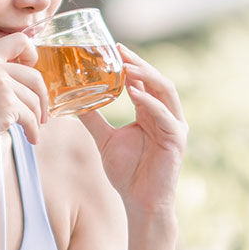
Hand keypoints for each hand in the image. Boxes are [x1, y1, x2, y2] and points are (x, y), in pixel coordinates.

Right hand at [0, 32, 48, 165]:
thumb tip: (30, 75)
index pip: (19, 40)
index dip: (32, 56)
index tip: (32, 74)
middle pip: (34, 76)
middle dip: (42, 97)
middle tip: (41, 113)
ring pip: (34, 99)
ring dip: (36, 118)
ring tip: (30, 129)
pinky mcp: (7, 104)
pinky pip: (31, 117)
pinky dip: (33, 130)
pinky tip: (30, 137)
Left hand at [78, 44, 187, 217]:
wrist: (140, 201)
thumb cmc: (127, 172)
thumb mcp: (104, 139)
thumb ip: (92, 119)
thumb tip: (72, 102)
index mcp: (151, 112)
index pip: (143, 80)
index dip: (131, 63)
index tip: (113, 48)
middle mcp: (166, 115)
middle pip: (156, 80)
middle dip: (138, 63)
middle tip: (119, 50)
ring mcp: (174, 126)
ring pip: (165, 91)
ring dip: (146, 76)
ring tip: (127, 66)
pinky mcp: (176, 139)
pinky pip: (165, 115)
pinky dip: (150, 102)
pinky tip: (134, 93)